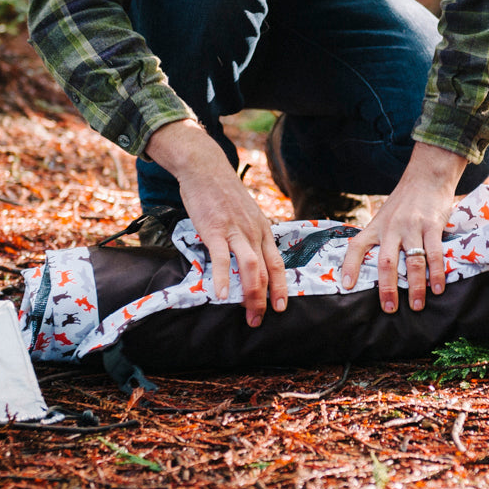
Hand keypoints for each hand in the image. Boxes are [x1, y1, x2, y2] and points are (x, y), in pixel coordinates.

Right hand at [144, 121, 287, 325]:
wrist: (206, 168)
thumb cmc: (223, 193)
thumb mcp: (246, 213)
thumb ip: (250, 234)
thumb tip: (250, 256)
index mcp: (263, 229)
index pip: (277, 263)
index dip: (281, 287)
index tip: (281, 306)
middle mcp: (254, 232)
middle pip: (267, 271)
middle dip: (266, 299)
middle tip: (260, 320)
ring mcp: (236, 231)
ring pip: (251, 267)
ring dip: (251, 295)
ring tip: (248, 315)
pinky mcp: (215, 230)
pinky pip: (222, 258)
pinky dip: (223, 278)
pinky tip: (221, 296)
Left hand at [340, 142, 467, 312]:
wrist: (427, 176)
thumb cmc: (404, 201)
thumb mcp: (384, 217)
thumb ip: (379, 238)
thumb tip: (375, 268)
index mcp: (376, 227)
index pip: (356, 246)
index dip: (349, 266)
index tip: (346, 286)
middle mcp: (391, 228)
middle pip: (386, 262)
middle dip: (387, 288)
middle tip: (389, 309)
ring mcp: (412, 227)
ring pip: (412, 261)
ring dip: (414, 287)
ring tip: (417, 306)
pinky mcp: (432, 226)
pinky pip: (434, 253)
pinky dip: (436, 273)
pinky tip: (438, 288)